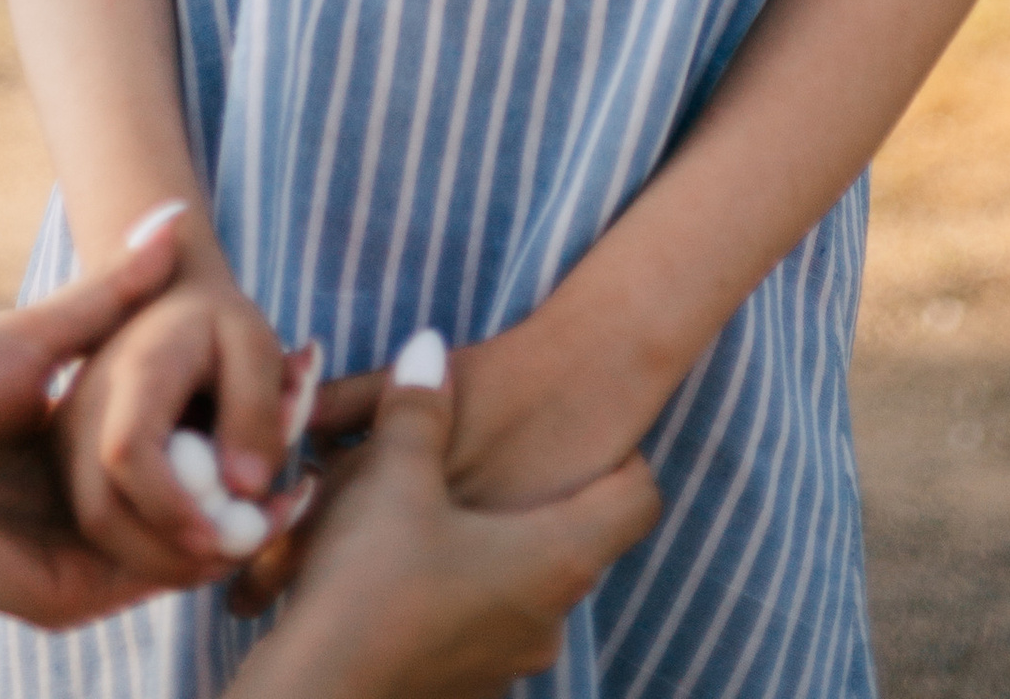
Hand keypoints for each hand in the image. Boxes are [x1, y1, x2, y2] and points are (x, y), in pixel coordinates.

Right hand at [54, 228, 299, 585]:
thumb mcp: (255, 343)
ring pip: (98, 532)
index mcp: (133, 370)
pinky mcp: (70, 468)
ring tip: (231, 546)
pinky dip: (152, 551)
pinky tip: (202, 539)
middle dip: (173, 556)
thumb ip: (259, 409)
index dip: (171, 507)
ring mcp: (67, 442)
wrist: (167, 302)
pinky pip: (101, 528)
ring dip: (166, 561)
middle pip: (102, 511)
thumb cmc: (220, 327)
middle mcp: (84, 410)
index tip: (225, 535)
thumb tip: (245, 489)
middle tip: (238, 554)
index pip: (128, 452)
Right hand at [241, 344, 659, 698]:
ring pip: (521, 584)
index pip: (638, 500)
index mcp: (556, 561)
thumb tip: (427, 346)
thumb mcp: (395, 480)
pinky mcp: (466, 689)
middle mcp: (550, 619)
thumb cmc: (371, 585)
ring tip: (431, 510)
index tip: (583, 430)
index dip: (620, 456)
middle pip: (573, 540)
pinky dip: (457, 590)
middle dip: (535, 496)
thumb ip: (419, 409)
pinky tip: (400, 571)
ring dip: (489, 547)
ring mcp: (510, 665)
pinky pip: (480, 623)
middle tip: (491, 455)